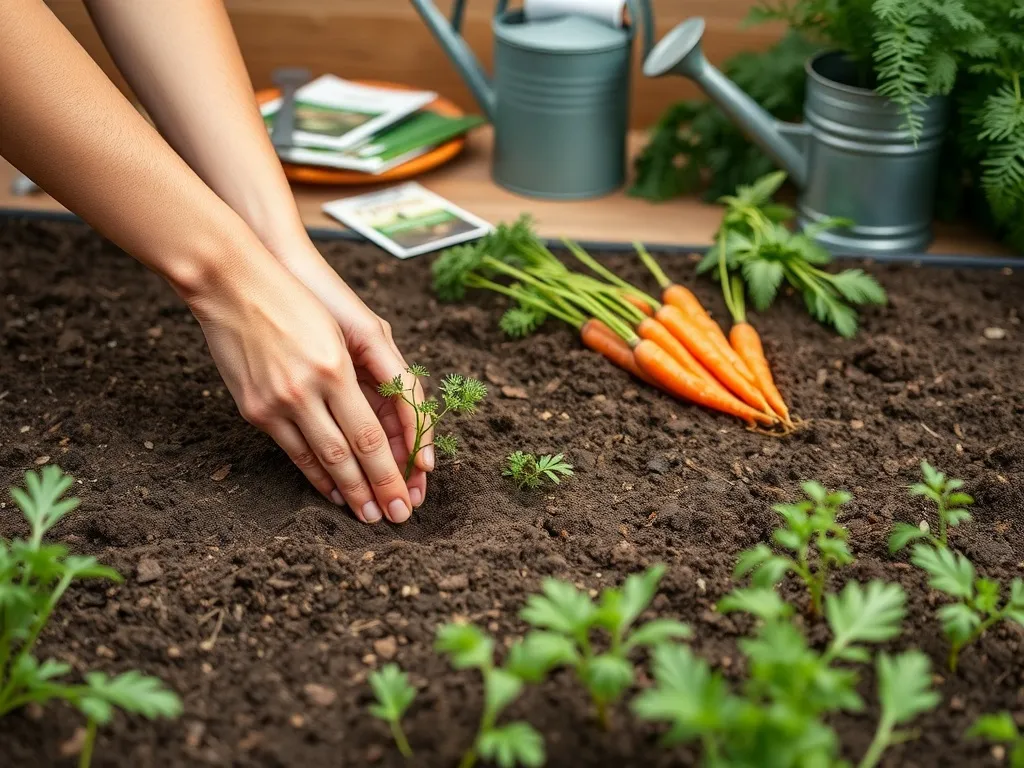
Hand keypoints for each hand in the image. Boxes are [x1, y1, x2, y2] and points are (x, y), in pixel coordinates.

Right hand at [186, 242, 428, 523]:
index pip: (374, 433)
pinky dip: (315, 473)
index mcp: (336, 368)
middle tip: (398, 518)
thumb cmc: (297, 300)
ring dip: (348, 490)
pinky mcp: (255, 408)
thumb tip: (394, 417)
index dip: (393, 467)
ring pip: (323, 458)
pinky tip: (330, 490)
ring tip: (366, 514)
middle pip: (353, 453)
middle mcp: (309, 389)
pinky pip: (293, 451)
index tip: (411, 491)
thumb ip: (369, 372)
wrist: (231, 283)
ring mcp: (278, 401)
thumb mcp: (340, 330)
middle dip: (378, 488)